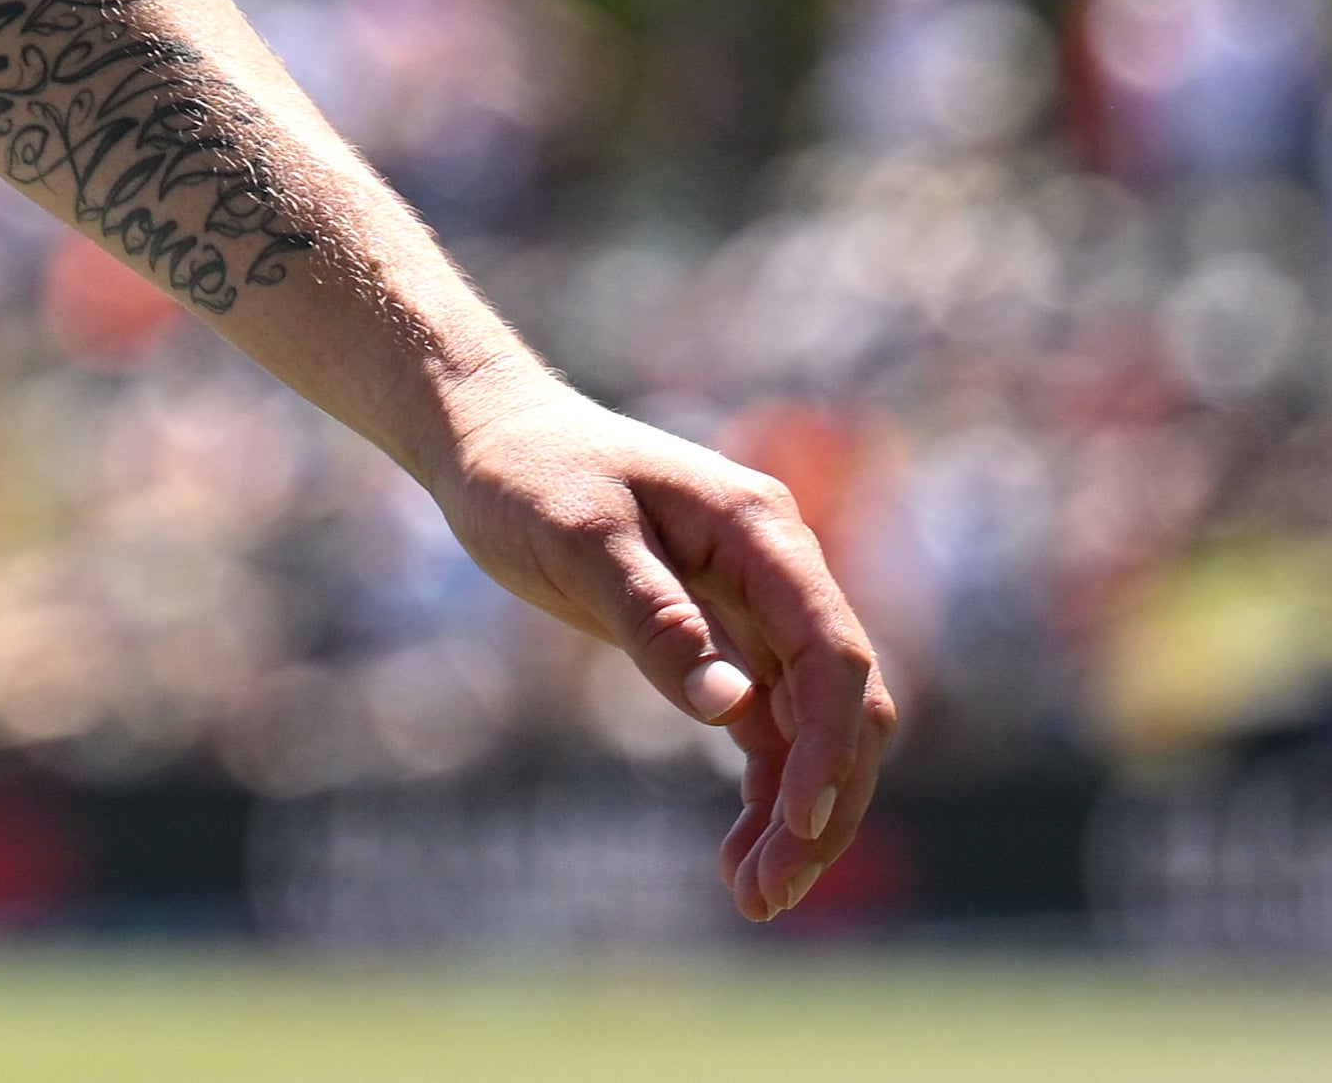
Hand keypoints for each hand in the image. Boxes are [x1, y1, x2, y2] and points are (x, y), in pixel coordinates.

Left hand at [420, 363, 896, 918]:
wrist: (488, 436)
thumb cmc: (525, 473)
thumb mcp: (575, 538)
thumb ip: (653, 617)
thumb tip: (732, 707)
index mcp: (759, 532)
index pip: (831, 651)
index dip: (830, 744)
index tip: (798, 822)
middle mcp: (777, 572)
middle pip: (842, 704)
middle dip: (821, 802)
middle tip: (768, 892)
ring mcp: (757, 609)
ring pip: (812, 729)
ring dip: (796, 812)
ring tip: (754, 896)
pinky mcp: (725, 641)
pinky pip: (770, 730)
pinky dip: (764, 791)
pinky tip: (740, 856)